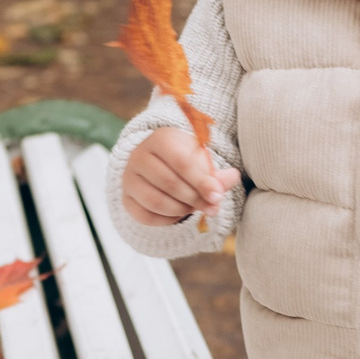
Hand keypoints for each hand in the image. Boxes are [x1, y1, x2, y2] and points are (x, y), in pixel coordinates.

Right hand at [123, 128, 238, 228]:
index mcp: (160, 139)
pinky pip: (146, 216)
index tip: (217, 197)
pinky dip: (167, 219)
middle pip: (169, 183)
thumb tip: (232, 177)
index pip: (181, 162)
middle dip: (194, 199)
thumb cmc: (185, 161)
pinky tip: (180, 214)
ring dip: (181, 209)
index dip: (201, 182)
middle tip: (212, 207)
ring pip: (156, 201)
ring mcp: (129, 178)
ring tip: (195, 208)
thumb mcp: (202, 162)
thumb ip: (217, 173)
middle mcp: (139, 156)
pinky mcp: (126, 198)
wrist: (159, 164)